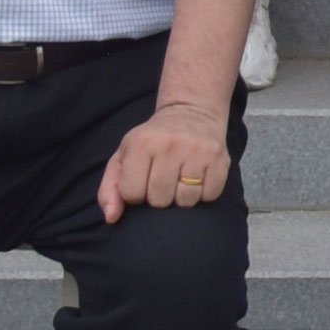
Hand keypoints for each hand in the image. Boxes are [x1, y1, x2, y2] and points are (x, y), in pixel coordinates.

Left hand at [96, 100, 234, 223]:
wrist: (191, 111)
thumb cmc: (152, 140)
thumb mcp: (124, 155)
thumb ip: (110, 188)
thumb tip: (111, 218)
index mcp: (141, 143)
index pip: (132, 194)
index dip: (135, 194)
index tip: (142, 181)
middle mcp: (170, 145)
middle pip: (159, 200)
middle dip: (159, 197)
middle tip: (163, 180)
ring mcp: (197, 151)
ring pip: (185, 201)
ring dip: (181, 197)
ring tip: (180, 179)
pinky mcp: (219, 158)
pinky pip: (209, 195)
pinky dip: (203, 193)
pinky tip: (198, 177)